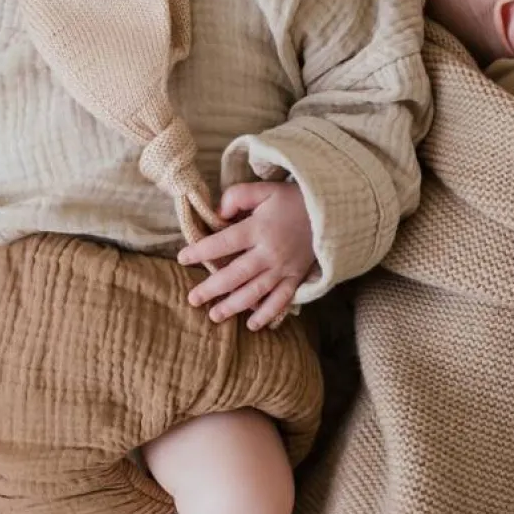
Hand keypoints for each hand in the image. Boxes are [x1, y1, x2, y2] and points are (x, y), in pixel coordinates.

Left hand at [178, 180, 315, 329]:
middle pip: (235, 274)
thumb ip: (238, 196)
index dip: (202, 251)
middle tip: (192, 299)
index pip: (224, 242)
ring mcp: (283, 268)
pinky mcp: (295, 278)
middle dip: (212, 288)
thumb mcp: (265, 189)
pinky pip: (280, 300)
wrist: (330, 213)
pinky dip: (267, 314)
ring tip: (214, 316)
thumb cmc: (293, 199)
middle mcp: (269, 252)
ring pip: (254, 292)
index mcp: (259, 229)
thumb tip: (218, 214)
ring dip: (233, 306)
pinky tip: (252, 325)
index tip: (183, 258)